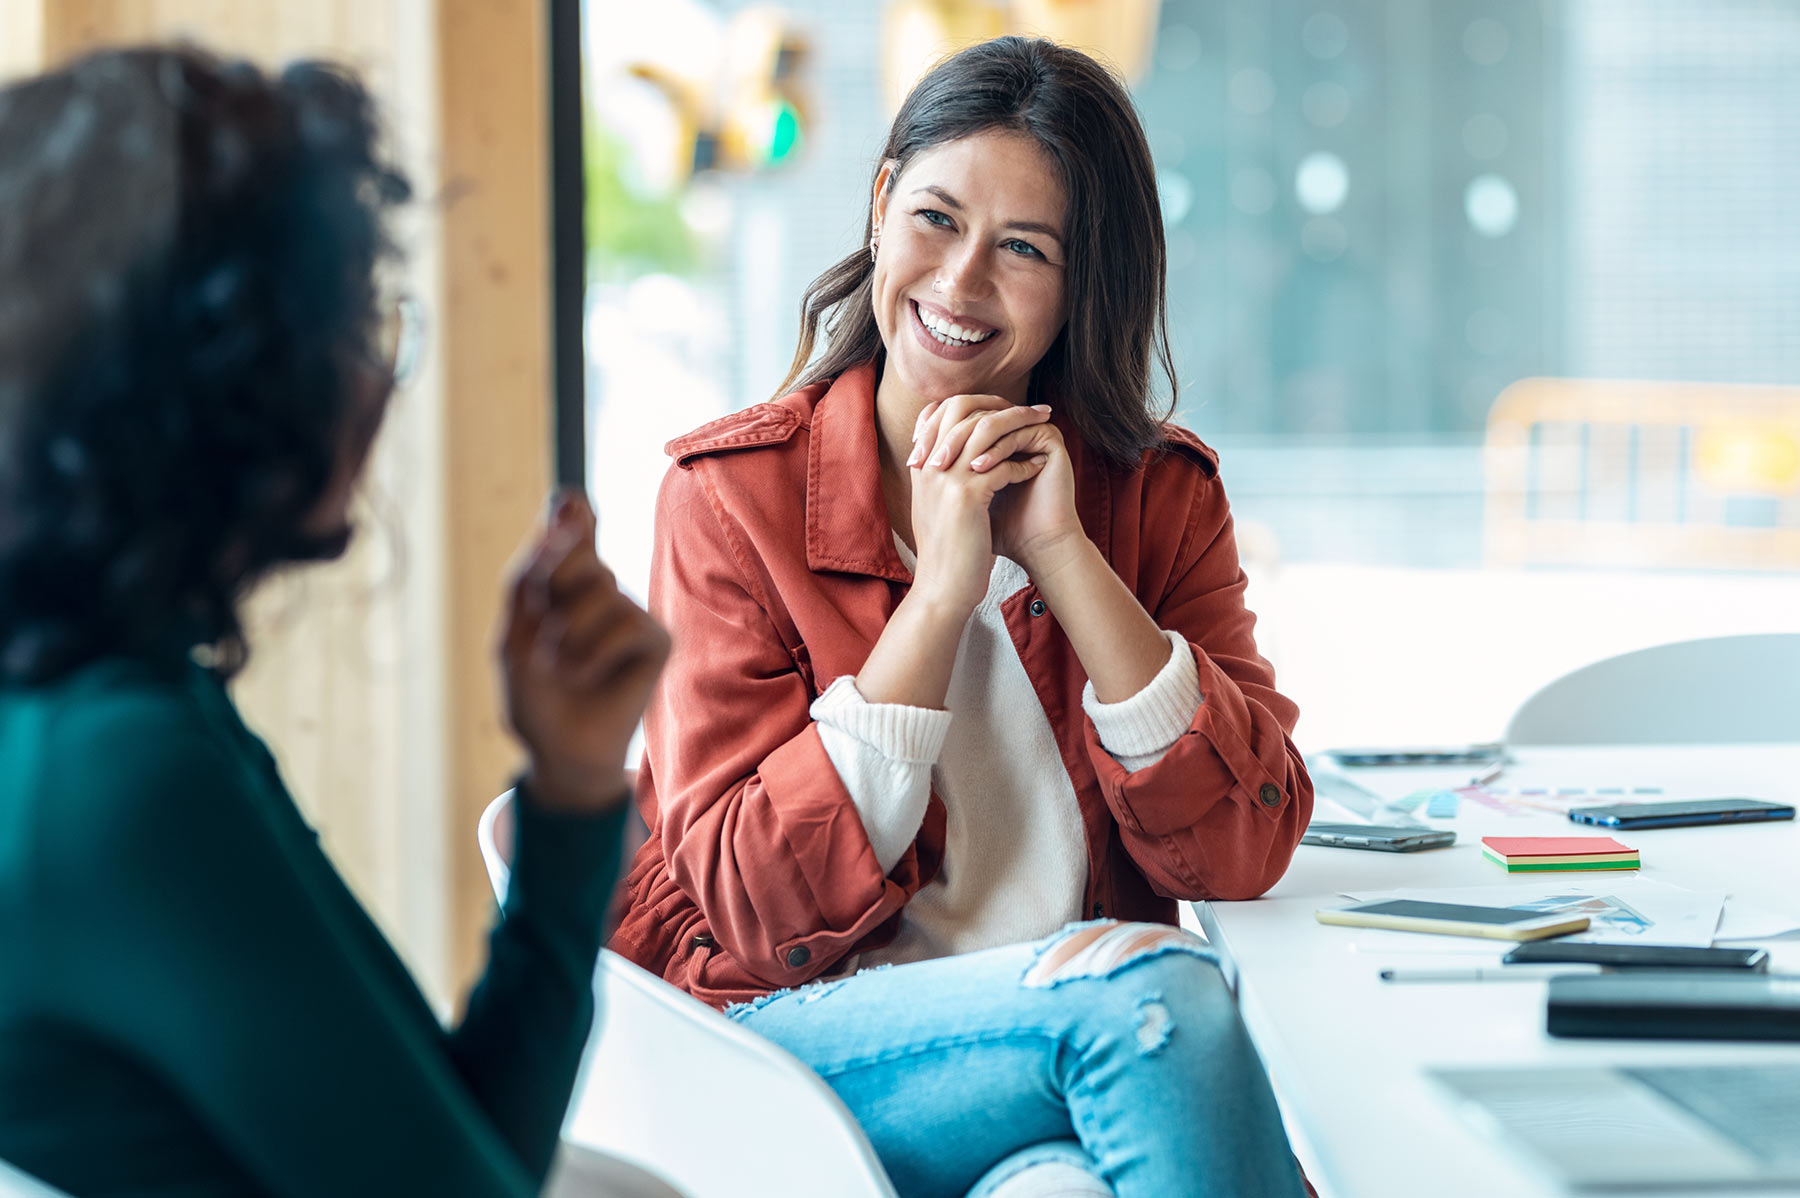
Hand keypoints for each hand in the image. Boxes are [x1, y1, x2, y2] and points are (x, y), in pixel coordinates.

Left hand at [499, 490, 669, 812]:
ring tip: (560, 667)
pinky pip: (627, 622)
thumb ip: (529, 572)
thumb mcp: (513, 632)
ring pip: (602, 587)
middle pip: (579, 551)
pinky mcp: (657, 639)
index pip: (571, 522)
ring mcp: (631, 612)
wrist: (557, 752)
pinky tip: (586, 675)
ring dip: (567, 632)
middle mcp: (601, 589)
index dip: (570, 511)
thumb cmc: (534, 695)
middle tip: (543, 628)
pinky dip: (595, 652)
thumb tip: (562, 506)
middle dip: (551, 586)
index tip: (567, 505)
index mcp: (562, 582)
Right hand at [906, 394, 1051, 612]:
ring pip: (986, 431)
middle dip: (1003, 406)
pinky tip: (1038, 466)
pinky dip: (1023, 463)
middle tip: (1034, 408)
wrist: (942, 589)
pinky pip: (1002, 465)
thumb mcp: (937, 507)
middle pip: (963, 411)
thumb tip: (969, 455)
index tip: (1005, 407)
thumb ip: (944, 477)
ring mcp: (945, 478)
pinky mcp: (967, 496)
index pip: (942, 412)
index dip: (977, 403)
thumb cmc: (948, 552)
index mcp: (921, 466)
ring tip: (1044, 427)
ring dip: (1020, 426)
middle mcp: (928, 466)